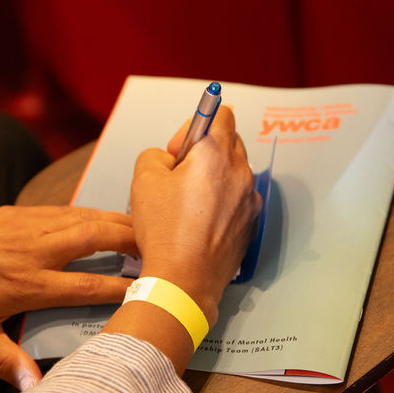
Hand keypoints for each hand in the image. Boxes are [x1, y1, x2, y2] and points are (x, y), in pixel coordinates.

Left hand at [0, 205, 136, 389]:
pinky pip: (66, 210)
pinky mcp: (21, 213)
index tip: (149, 291)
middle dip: (132, 240)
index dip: (123, 287)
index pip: (88, 286)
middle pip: (96, 238)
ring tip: (144, 228)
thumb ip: (6, 360)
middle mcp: (36, 251)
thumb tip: (35, 388)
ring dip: (117, 221)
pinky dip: (92, 213)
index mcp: (29, 284)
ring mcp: (29, 227)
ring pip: (85, 218)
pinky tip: (105, 217)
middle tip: (160, 247)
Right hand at [129, 105, 261, 326]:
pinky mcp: (250, 223)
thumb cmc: (163, 229)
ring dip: (214, 178)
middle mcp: (240, 171)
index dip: (196, 124)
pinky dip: (222, 203)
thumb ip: (156, 154)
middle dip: (205, 151)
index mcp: (216, 153)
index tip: (179, 149)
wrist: (184, 280)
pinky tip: (199, 223)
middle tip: (179, 176)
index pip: (221, 112)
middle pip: (229, 142)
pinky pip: (238, 200)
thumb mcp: (143, 179)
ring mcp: (249, 199)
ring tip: (188, 204)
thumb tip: (169, 159)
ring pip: (234, 173)